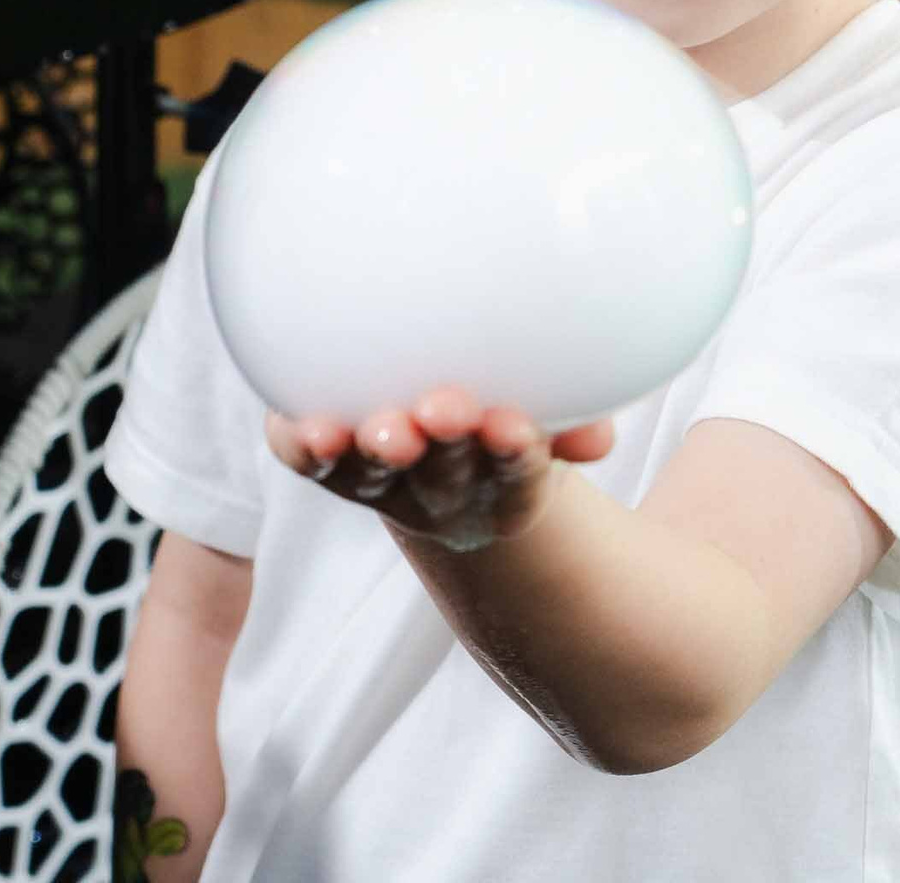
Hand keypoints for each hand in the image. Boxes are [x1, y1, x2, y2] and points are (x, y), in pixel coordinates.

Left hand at [266, 388, 614, 551]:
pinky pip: (306, 459)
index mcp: (502, 484)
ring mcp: (379, 478)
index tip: (517, 429)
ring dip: (377, 449)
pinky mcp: (326, 460)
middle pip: (441, 474)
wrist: (437, 465)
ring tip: (378, 429)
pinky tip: (299, 424)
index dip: (516, 456)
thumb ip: (575, 426)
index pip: (515, 477)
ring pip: (373, 472)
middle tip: (443, 410)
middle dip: (444, 443)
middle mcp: (437, 489)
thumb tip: (599, 439)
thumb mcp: (546, 425)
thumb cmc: (501, 421)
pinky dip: (301, 444)